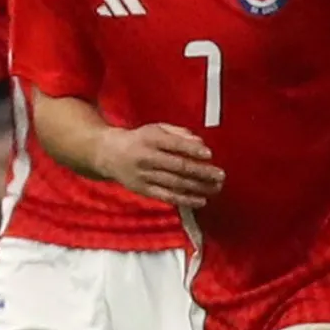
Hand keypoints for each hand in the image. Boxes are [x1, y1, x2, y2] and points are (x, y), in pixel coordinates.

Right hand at [93, 124, 223, 205]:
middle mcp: (147, 158)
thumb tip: (201, 144)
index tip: (210, 154)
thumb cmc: (140, 139)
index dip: (193, 150)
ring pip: (175, 184)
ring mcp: (144, 176)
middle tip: (220, 175)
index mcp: (150, 139)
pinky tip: (200, 200)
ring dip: (198, 187)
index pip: (175, 145)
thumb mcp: (157, 129)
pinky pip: (167, 196)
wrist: (109, 154)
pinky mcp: (143, 190)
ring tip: (215, 188)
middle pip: (178, 166)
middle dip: (202, 172)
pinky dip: (185, 200)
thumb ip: (179, 134)